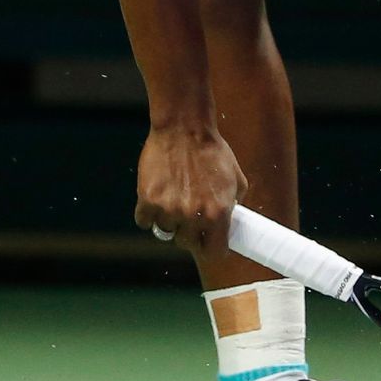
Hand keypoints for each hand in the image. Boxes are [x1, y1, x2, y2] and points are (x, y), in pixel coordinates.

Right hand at [134, 126, 247, 255]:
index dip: (210, 248)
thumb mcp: (236, 178)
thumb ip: (234, 204)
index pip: (214, 252)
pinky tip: (154, 196)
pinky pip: (144, 220)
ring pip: (164, 231)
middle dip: (187, 232)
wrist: (184, 128)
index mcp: (218, 213)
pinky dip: (147, 213)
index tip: (206, 243)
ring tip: (172, 197)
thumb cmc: (211, 150)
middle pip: (185, 243)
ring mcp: (169, 209)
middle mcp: (193, 215)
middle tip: (187, 214)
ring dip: (167, 219)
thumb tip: (231, 221)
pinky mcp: (148, 200)